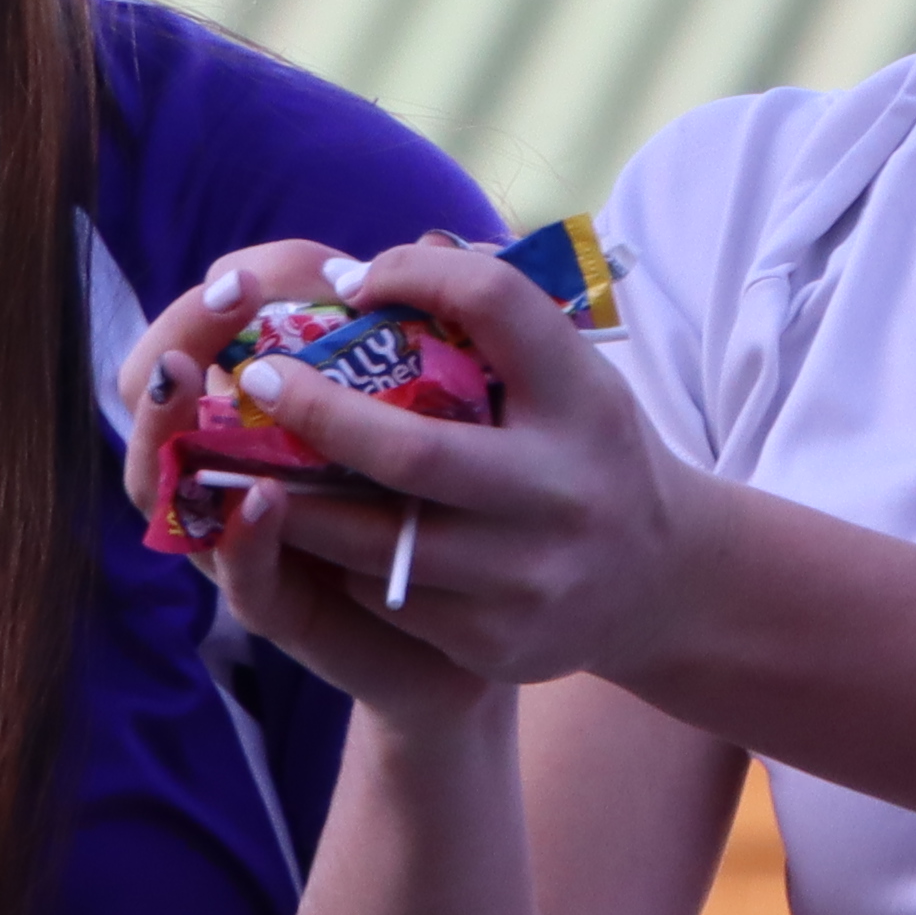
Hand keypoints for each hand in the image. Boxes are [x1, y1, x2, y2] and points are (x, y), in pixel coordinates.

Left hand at [126, 239, 701, 699]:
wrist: (661, 582)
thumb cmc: (589, 451)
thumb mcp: (571, 377)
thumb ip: (490, 322)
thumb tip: (364, 273)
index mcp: (582, 400)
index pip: (495, 304)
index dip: (416, 275)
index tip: (351, 280)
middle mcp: (561, 489)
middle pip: (410, 450)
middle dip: (315, 414)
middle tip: (257, 379)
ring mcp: (528, 575)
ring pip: (377, 540)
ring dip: (302, 500)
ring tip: (254, 463)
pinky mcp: (497, 641)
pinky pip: (388, 595)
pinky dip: (345, 560)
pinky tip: (321, 533)